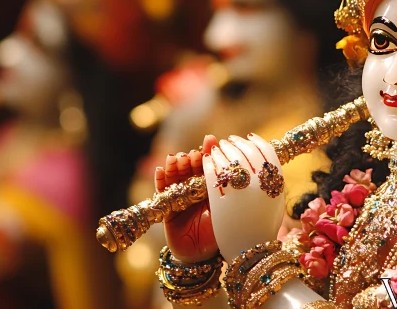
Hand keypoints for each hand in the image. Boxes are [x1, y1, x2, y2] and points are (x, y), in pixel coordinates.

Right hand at [156, 135, 218, 262]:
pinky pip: (161, 191)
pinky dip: (160, 180)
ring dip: (174, 166)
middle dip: (190, 158)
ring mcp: (179, 197)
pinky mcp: (166, 206)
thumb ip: (226, 190)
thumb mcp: (226, 210)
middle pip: (190, 168)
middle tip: (192, 154)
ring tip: (175, 159)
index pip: (209, 165)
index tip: (210, 140)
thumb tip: (236, 165)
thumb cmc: (220, 234)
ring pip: (175, 176)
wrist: (202, 256)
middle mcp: (194, 190)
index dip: (208, 152)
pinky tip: (161, 170)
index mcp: (211, 188)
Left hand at [203, 134, 285, 260]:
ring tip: (216, 149)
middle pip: (245, 153)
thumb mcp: (274, 203)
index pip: (266, 153)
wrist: (250, 253)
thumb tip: (266, 159)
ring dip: (221, 151)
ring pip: (228, 161)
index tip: (248, 138)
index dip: (255, 142)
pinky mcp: (221, 202)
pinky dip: (209, 165)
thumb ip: (271, 181)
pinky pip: (213, 175)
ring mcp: (240, 194)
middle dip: (235, 144)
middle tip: (228, 141)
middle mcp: (260, 187)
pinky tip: (206, 162)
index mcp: (275, 185)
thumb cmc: (263, 227)